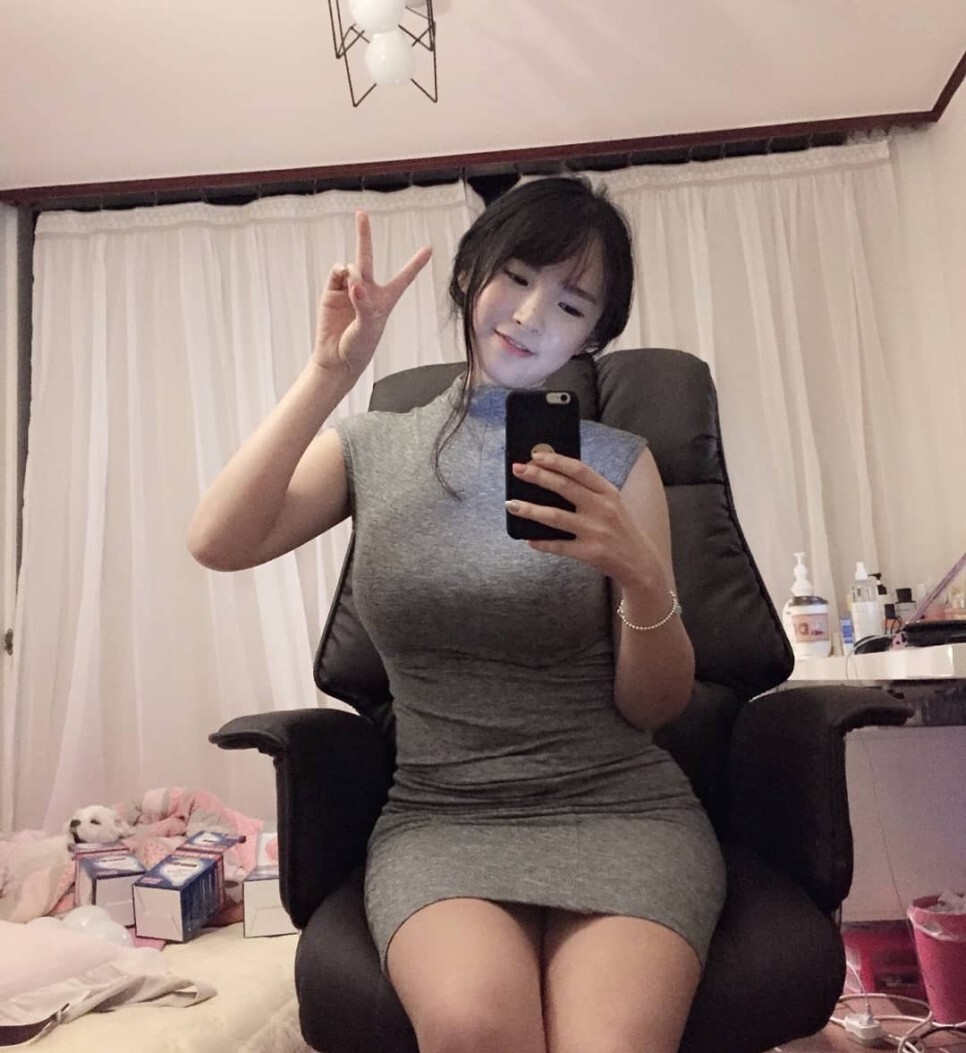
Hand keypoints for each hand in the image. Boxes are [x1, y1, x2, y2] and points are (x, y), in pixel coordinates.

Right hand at [313, 210, 431, 376]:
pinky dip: (340, 273)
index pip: (403, 278)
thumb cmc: (358, 347)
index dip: (415, 264)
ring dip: (353, 272)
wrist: (336, 359)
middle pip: (368, 257)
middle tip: (361, 213)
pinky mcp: (331, 292)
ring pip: (351, 265)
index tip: (429, 248)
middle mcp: (367, 290)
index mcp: (385, 300)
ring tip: (353, 290)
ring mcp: (347, 289)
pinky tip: (344, 281)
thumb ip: (363, 304)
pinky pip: (336, 272)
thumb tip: (353, 283)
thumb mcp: (367, 328)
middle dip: (364, 235)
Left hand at [506, 451, 662, 587]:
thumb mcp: (612, 503)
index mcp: (608, 492)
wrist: (640, 562)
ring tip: (511, 504)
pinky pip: (559, 546)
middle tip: (517, 470)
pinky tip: (528, 539)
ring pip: (555, 517)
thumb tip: (552, 475)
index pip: (579, 470)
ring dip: (530, 509)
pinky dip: (541, 543)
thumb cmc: (620, 528)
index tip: (535, 456)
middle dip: (538, 477)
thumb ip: (589, 490)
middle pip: (564, 488)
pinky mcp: (590, 553)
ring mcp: (595, 531)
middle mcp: (603, 508)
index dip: (555, 461)